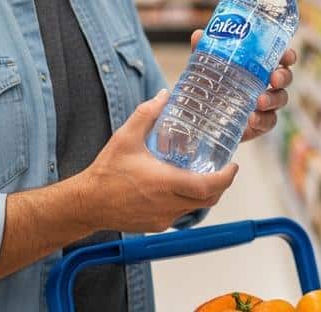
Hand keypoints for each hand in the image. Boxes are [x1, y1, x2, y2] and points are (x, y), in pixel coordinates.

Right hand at [80, 89, 237, 233]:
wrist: (87, 203)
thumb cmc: (106, 172)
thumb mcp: (126, 137)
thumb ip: (147, 114)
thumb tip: (164, 95)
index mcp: (165, 183)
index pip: (207, 187)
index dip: (226, 178)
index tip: (233, 166)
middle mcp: (167, 204)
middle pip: (208, 200)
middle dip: (221, 186)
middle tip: (224, 170)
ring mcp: (162, 218)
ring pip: (195, 208)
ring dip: (203, 194)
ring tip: (203, 176)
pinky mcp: (155, 226)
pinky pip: (180, 214)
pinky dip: (186, 202)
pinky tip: (179, 188)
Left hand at [190, 30, 297, 141]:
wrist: (199, 121)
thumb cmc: (208, 89)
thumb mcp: (203, 69)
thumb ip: (203, 52)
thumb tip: (198, 35)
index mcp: (258, 67)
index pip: (279, 58)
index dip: (287, 56)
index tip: (287, 56)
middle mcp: (265, 84)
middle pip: (285, 78)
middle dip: (284, 76)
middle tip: (275, 78)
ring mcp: (264, 106)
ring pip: (280, 100)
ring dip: (274, 99)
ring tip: (260, 101)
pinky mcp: (259, 125)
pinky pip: (268, 122)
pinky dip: (263, 120)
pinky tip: (252, 118)